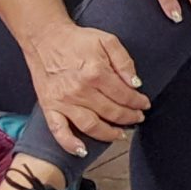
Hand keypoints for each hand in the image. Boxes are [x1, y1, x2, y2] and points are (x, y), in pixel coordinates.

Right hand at [22, 23, 147, 156]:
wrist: (45, 39)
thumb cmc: (78, 40)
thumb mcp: (108, 40)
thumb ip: (124, 62)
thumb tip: (136, 83)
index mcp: (96, 73)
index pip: (124, 95)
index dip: (138, 102)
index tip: (145, 104)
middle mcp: (80, 91)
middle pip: (110, 112)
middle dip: (129, 118)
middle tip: (138, 118)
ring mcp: (63, 101)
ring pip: (90, 125)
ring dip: (108, 134)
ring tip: (121, 135)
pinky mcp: (49, 107)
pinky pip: (59, 131)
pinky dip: (70, 144)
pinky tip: (82, 150)